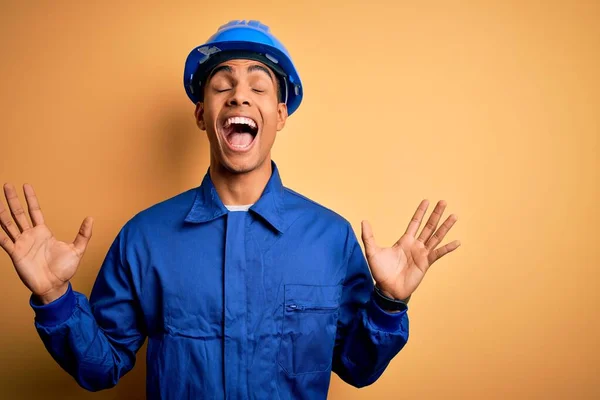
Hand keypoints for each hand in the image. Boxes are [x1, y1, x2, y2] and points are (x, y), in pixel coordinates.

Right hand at [0, 183, 92, 303]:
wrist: (55, 286)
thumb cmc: (65, 270)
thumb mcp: (77, 249)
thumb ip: (83, 234)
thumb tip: (91, 218)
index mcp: (43, 232)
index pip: (35, 211)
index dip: (30, 199)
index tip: (26, 186)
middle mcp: (30, 236)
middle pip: (19, 214)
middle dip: (13, 200)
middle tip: (7, 185)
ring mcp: (21, 244)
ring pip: (9, 224)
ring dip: (2, 213)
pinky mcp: (15, 254)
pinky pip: (5, 241)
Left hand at [361, 199, 460, 300]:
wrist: (387, 289)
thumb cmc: (381, 272)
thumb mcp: (372, 251)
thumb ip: (369, 236)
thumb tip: (363, 221)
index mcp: (405, 241)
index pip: (415, 222)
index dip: (420, 212)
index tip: (426, 201)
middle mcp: (416, 245)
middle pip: (428, 226)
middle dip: (436, 214)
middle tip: (444, 202)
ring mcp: (422, 254)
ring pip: (436, 237)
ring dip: (445, 226)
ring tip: (454, 216)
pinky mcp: (426, 264)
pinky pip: (438, 253)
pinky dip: (448, 248)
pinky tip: (457, 242)